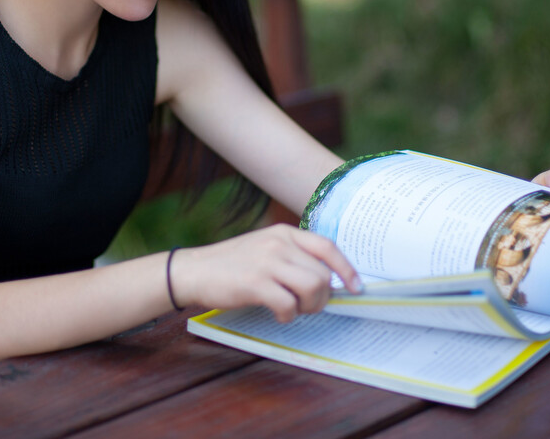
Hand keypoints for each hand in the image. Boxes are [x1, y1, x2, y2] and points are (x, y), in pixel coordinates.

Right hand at [170, 225, 361, 322]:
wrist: (194, 271)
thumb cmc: (232, 265)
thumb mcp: (265, 248)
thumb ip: (292, 257)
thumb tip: (327, 280)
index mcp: (284, 233)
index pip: (327, 247)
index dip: (346, 269)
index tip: (355, 287)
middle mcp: (279, 244)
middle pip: (322, 273)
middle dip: (322, 298)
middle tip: (307, 306)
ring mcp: (267, 262)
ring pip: (313, 287)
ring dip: (309, 306)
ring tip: (295, 309)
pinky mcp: (255, 283)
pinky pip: (289, 304)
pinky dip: (289, 315)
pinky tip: (278, 314)